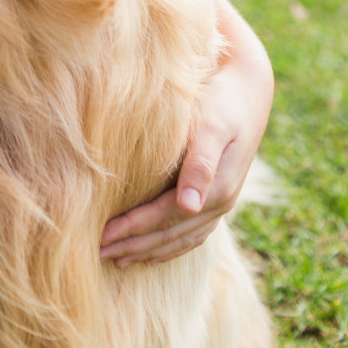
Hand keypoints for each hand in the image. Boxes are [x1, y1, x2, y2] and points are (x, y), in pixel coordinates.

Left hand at [99, 0, 272, 267]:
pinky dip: (169, 247)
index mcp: (217, 189)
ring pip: (180, 239)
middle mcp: (220, 202)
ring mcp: (220, 201)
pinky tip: (150, 253)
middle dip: (134, 246)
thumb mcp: (213, 125)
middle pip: (170, 234)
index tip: (102, 237)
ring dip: (148, 251)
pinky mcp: (216, 194)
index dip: (134, 230)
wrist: (249, 87)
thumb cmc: (223, 101)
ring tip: (117, 259)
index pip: (165, 218)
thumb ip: (201, 162)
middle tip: (97, 255)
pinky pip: (192, 233)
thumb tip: (190, 204)